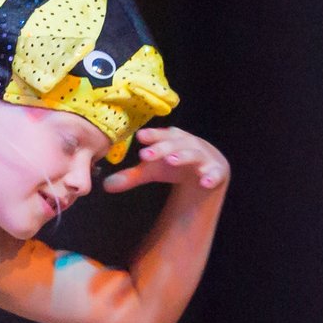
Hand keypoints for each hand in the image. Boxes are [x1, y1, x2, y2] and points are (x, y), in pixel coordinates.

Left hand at [105, 125, 227, 192]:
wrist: (206, 167)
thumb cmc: (174, 164)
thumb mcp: (153, 170)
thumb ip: (132, 176)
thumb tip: (106, 186)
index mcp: (172, 139)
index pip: (160, 135)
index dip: (151, 136)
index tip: (139, 138)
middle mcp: (188, 144)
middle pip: (175, 144)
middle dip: (162, 148)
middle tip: (147, 156)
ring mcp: (204, 157)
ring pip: (194, 154)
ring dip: (183, 156)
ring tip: (172, 160)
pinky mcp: (216, 171)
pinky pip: (215, 173)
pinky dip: (211, 176)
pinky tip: (204, 182)